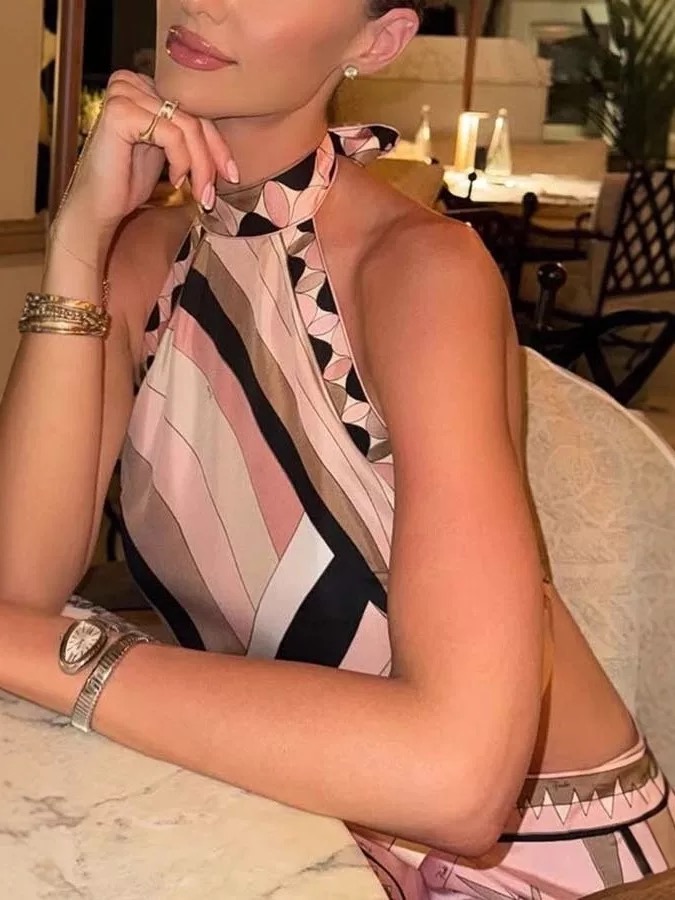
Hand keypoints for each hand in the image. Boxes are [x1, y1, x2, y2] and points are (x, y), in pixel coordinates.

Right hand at [53, 70, 236, 243]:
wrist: (97, 206)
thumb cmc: (128, 182)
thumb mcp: (167, 153)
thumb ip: (189, 137)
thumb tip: (227, 146)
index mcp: (143, 86)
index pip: (194, 109)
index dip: (218, 144)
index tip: (231, 175)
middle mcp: (132, 82)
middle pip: (194, 115)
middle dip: (212, 157)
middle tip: (215, 192)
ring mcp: (124, 93)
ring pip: (187, 127)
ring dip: (201, 166)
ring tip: (199, 194)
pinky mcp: (121, 112)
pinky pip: (172, 134)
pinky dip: (182, 161)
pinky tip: (176, 180)